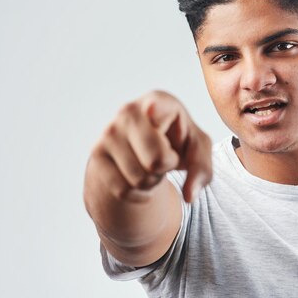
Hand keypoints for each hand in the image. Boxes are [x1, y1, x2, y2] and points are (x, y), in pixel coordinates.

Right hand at [87, 90, 211, 203]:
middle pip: (156, 161)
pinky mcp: (96, 154)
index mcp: (158, 101)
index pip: (157, 111)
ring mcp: (108, 132)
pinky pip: (123, 190)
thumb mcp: (198, 148)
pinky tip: (138, 175)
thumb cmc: (177, 140)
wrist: (145, 146)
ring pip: (139, 179)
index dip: (158, 116)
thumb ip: (202, 168)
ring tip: (151, 165)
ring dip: (152, 181)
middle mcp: (129, 111)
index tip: (154, 114)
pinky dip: (137, 192)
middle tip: (166, 157)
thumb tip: (189, 196)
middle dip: (166, 167)